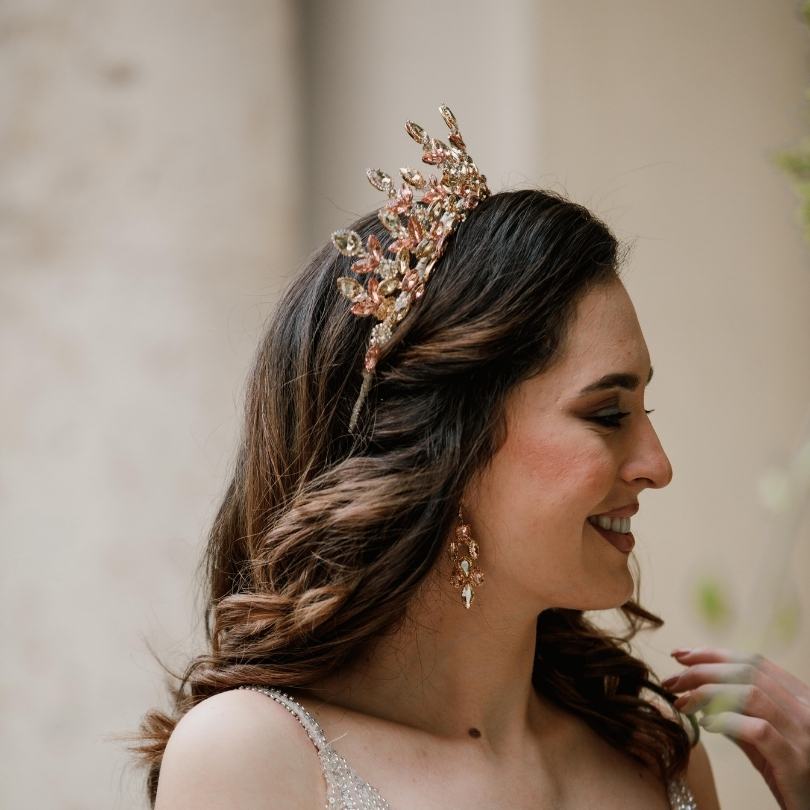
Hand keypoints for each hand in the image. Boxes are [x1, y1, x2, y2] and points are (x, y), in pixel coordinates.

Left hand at [662, 647, 809, 809]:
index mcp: (800, 698)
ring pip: (750, 694)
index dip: (712, 654)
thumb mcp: (763, 740)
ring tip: (683, 703)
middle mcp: (806, 709)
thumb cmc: (790, 776)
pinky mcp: (797, 761)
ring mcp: (804, 735)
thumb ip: (738, 713)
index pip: (752, 662)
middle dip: (702, 670)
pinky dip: (726, 721)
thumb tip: (700, 690)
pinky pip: (758, 730)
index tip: (680, 655)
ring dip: (707, 692)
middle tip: (672, 681)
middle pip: (747, 672)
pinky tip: (706, 725)